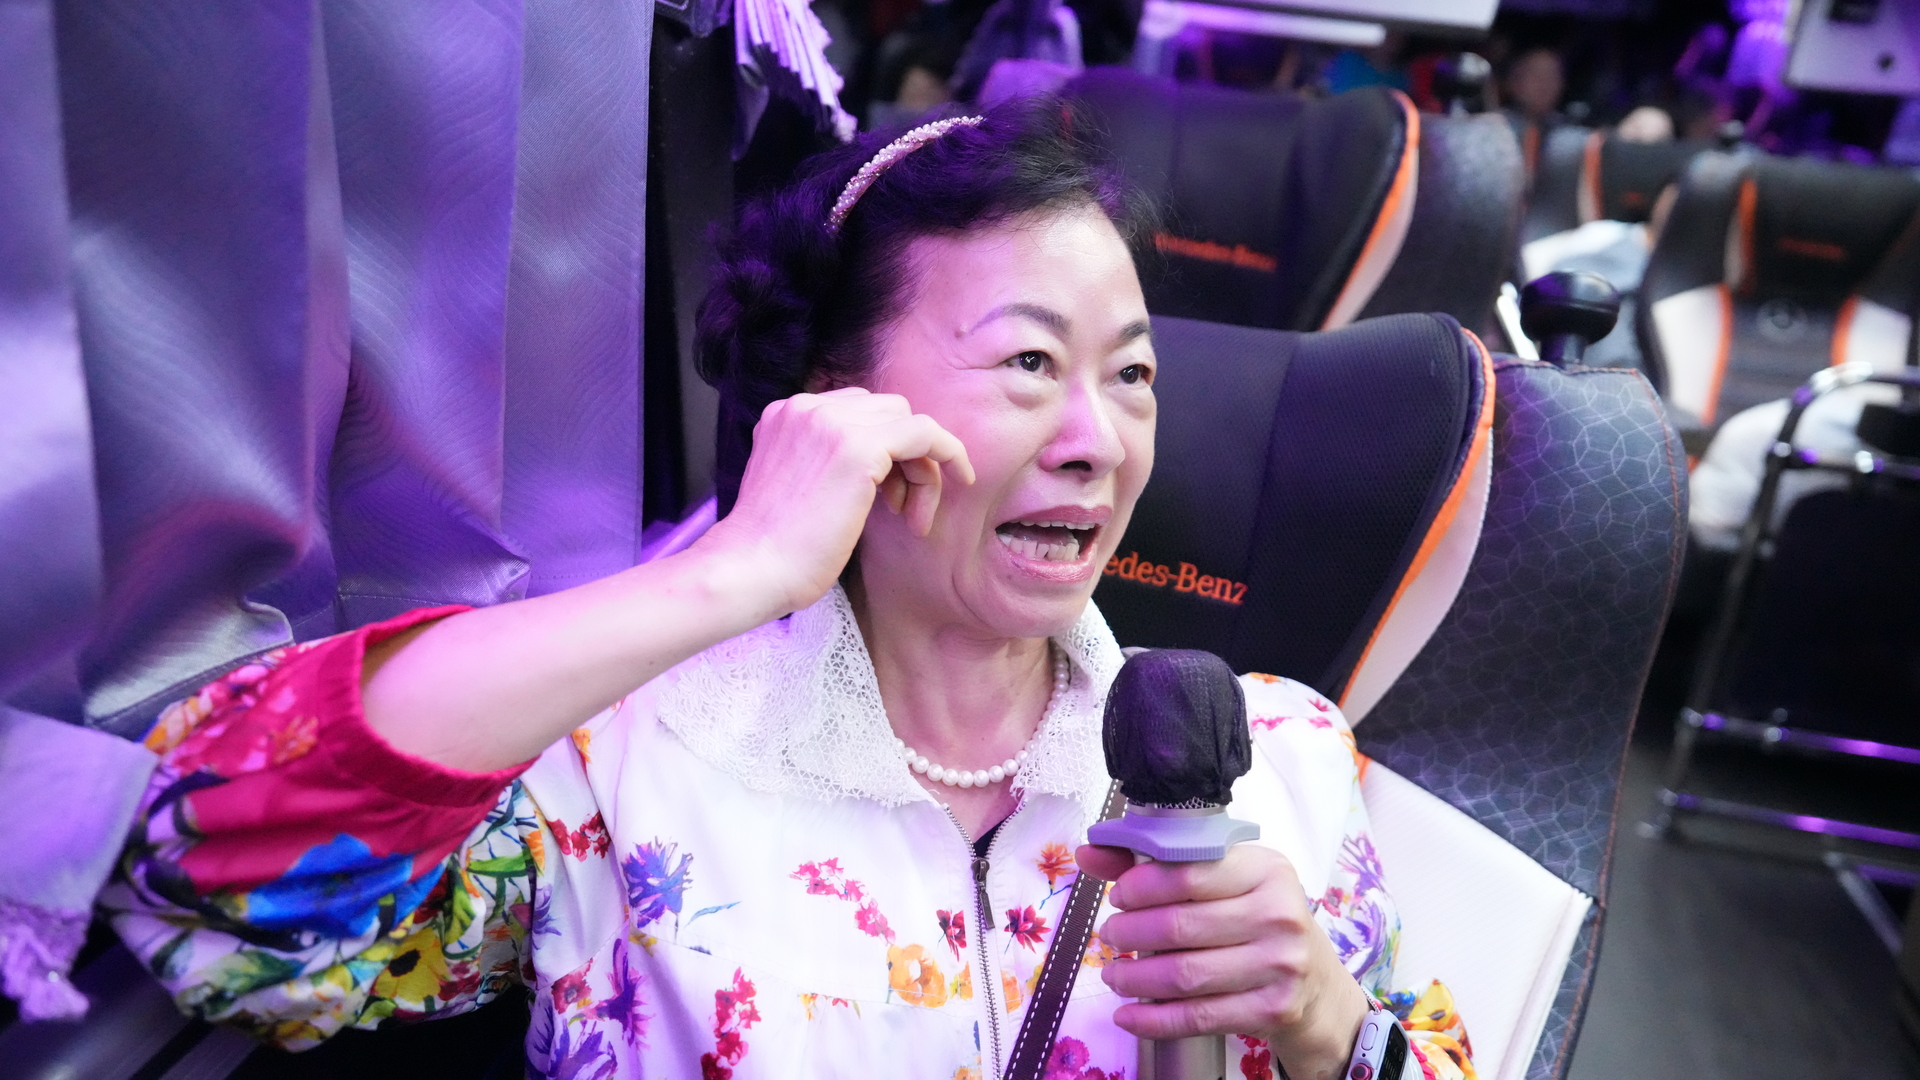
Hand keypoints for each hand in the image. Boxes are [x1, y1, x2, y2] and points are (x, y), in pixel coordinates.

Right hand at [698, 387, 974, 614]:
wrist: (750, 570)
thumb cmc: (774, 548)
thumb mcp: (796, 484)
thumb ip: (825, 460)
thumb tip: (879, 466)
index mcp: (787, 413)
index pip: (858, 412)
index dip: (884, 453)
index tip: (888, 498)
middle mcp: (806, 406)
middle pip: (886, 412)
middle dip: (905, 459)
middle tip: (901, 510)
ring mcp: (832, 422)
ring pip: (908, 423)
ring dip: (921, 469)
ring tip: (911, 518)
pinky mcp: (860, 447)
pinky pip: (925, 434)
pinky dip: (949, 454)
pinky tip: (958, 483)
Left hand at [1077, 843, 1372, 1079]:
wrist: (1316, 984)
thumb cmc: (1260, 921)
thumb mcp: (1224, 881)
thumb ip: (1157, 864)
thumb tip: (1088, 853)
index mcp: (1266, 869)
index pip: (1188, 872)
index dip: (1140, 885)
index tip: (1119, 896)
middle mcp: (1279, 914)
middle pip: (1179, 926)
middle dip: (1129, 932)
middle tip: (1110, 936)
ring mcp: (1280, 965)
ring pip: (1183, 974)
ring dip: (1134, 977)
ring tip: (1115, 974)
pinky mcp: (1273, 1010)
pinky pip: (1197, 1017)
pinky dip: (1153, 1020)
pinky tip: (1127, 1014)